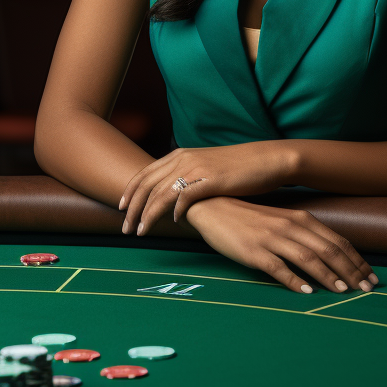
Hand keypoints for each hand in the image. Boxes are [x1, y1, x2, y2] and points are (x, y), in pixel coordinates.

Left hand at [119, 142, 295, 235]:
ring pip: (161, 194)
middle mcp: (183, 158)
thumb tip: (171, 196)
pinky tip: (174, 223)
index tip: (120, 209)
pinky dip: (175, 211)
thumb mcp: (205, 167)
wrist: (265, 160)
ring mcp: (196, 168)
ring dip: (147, 215)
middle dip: (132, 208)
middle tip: (125, 229)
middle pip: (147, 185)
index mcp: (180, 155)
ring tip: (140, 232)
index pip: (144, 174)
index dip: (129, 192)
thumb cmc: (237, 168)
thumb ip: (186, 176)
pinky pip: (185, 197)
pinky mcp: (210, 179)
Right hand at [183, 196, 378, 293]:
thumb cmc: (249, 217)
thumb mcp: (281, 221)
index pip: (337, 241)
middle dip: (351, 271)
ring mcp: (271, 238)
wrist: (213, 206)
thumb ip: (303, 234)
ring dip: (329, 276)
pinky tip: (307, 292)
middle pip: (328, 250)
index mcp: (300, 218)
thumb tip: (329, 256)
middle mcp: (290, 226)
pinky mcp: (254, 251)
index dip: (357, 260)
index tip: (372, 277)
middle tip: (367, 290)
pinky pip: (278, 267)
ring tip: (344, 292)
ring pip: (308, 258)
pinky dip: (295, 280)